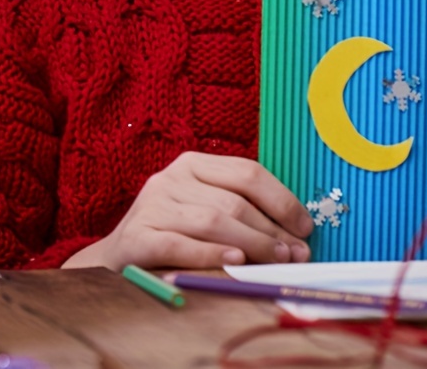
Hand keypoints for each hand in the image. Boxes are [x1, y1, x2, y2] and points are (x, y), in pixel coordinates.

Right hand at [64, 152, 312, 270]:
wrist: (120, 257)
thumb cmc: (176, 234)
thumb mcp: (205, 211)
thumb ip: (241, 213)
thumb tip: (297, 236)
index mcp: (192, 164)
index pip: (246, 172)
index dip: (281, 200)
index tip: (305, 229)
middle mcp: (170, 178)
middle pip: (233, 201)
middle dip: (272, 231)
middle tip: (297, 256)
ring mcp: (152, 206)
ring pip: (212, 221)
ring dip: (252, 244)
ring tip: (277, 263)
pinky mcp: (138, 236)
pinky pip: (179, 244)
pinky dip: (211, 253)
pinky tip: (235, 260)